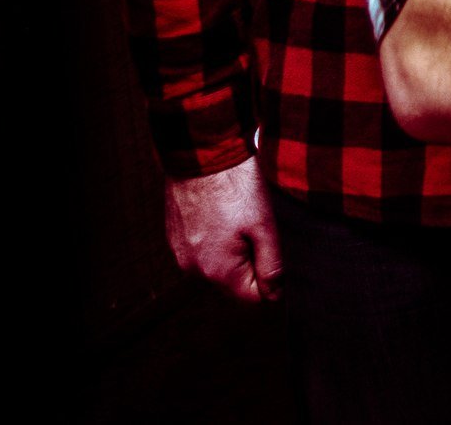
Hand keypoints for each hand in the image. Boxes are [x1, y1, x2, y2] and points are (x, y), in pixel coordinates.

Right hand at [165, 157, 282, 301]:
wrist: (201, 154)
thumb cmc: (236, 187)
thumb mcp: (265, 226)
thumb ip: (271, 264)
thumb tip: (276, 295)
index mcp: (216, 270)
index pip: (251, 297)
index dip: (271, 279)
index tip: (275, 249)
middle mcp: (192, 268)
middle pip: (233, 281)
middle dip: (251, 261)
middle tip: (258, 228)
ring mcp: (180, 252)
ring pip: (217, 264)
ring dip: (234, 249)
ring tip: (241, 216)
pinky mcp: (175, 236)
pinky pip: (203, 249)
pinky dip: (217, 237)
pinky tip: (225, 213)